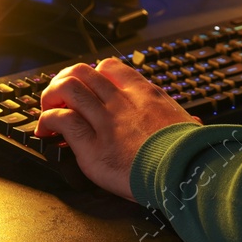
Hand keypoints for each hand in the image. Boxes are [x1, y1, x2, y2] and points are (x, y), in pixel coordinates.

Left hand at [37, 58, 198, 198]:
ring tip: (49, 111)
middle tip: (60, 98)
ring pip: (68, 88)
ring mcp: (106, 122)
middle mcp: (122, 102)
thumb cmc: (189, 154)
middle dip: (64, 81)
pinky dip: (48, 121)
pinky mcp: (93, 147)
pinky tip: (46, 131)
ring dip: (51, 97)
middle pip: (82, 72)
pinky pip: (62, 120)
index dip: (91, 75)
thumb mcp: (188, 127)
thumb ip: (185, 122)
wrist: (186, 174)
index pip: (109, 67)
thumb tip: (194, 123)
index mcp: (144, 94)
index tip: (88, 91)